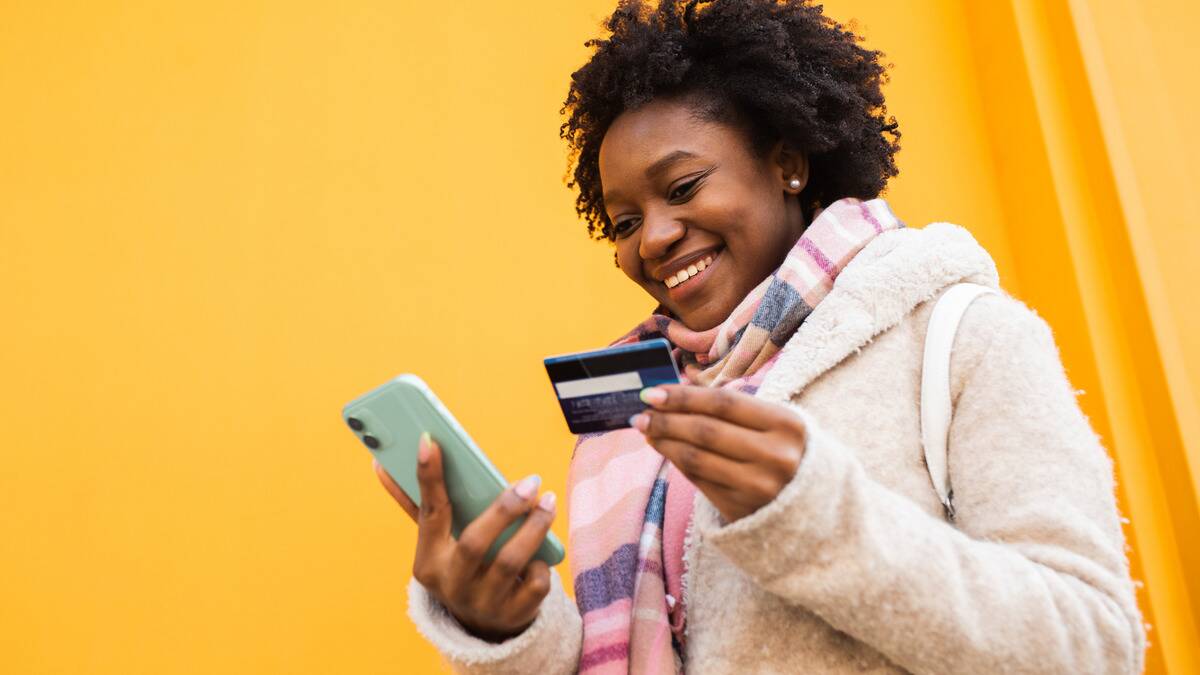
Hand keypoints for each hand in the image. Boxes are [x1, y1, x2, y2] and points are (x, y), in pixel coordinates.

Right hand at [373, 434, 555, 641]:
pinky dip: (541, 564)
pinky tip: (542, 552)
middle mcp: (453, 583)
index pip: (429, 514)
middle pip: (475, 543)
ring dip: (534, 528)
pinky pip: (534, 584)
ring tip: (547, 502)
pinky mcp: (513, 615)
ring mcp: (483, 603)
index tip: (430, 441)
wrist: (482, 625)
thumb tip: (381, 465)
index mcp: (429, 561)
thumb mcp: (436, 543)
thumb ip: (417, 505)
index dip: (429, 477)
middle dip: (505, 509)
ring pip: (510, 561)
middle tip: (530, 481)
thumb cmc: (459, 565)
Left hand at [630, 383, 806, 521]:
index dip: (684, 396)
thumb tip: (677, 395)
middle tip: (641, 411)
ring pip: (697, 458)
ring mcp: (759, 486)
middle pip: (706, 431)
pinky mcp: (743, 510)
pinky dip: (677, 462)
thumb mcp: (778, 425)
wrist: (820, 509)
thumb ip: (736, 410)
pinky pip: (700, 481)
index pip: (724, 403)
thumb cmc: (789, 453)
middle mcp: (776, 456)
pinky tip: (664, 449)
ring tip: (646, 429)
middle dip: (667, 419)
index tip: (653, 391)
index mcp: (787, 425)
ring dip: (664, 442)